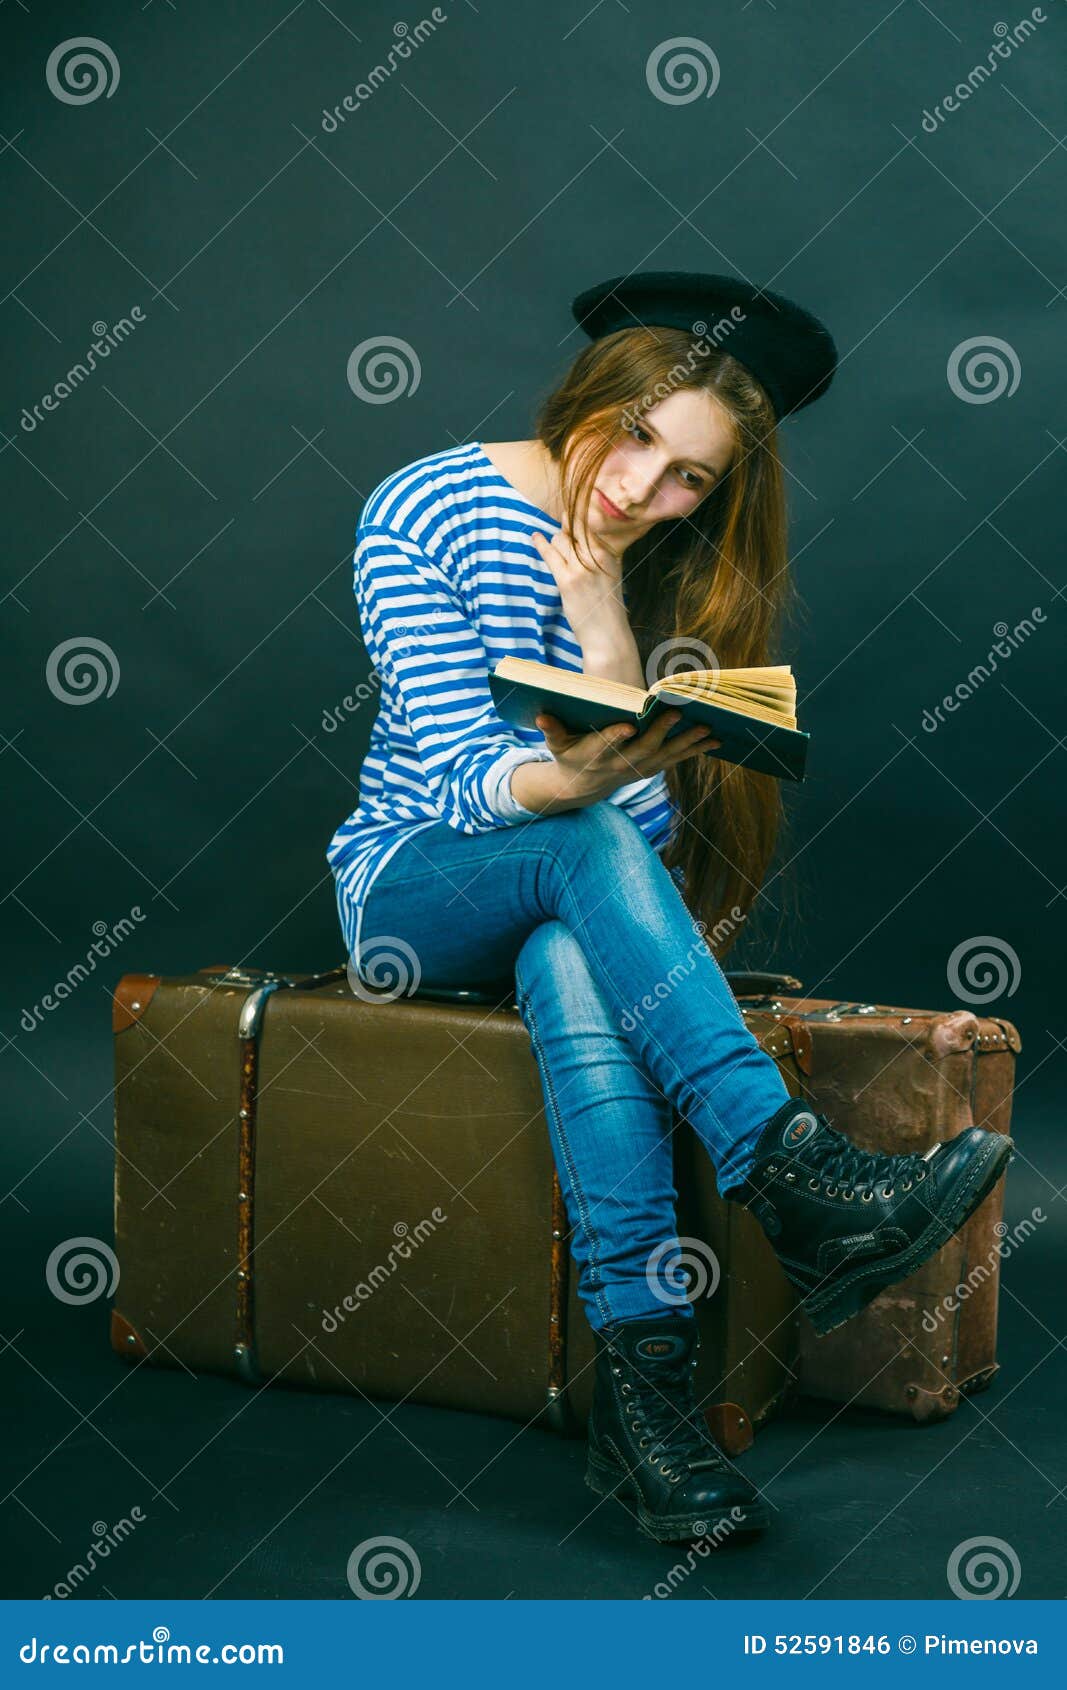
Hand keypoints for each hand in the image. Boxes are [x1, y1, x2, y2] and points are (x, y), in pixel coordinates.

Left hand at [530, 515, 629, 650]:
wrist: (608, 634)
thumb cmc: (608, 606)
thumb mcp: (612, 573)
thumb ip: (602, 553)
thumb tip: (585, 535)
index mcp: (610, 554)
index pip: (590, 524)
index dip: (578, 518)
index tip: (571, 513)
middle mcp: (597, 556)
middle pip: (573, 530)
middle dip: (565, 532)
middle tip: (564, 539)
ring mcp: (582, 568)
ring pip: (560, 540)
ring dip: (555, 543)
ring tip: (557, 551)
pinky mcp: (568, 580)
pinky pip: (550, 554)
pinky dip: (540, 544)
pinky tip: (535, 537)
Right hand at [533, 706, 720, 803]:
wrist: (582, 787)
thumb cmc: (568, 755)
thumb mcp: (556, 744)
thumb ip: (551, 729)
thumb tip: (540, 716)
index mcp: (596, 756)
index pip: (606, 746)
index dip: (615, 737)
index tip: (627, 725)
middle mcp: (621, 765)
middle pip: (643, 749)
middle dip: (660, 733)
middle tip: (675, 714)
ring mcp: (639, 769)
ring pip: (666, 755)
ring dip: (687, 743)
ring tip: (708, 729)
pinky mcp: (652, 768)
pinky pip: (676, 758)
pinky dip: (695, 750)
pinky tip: (714, 740)